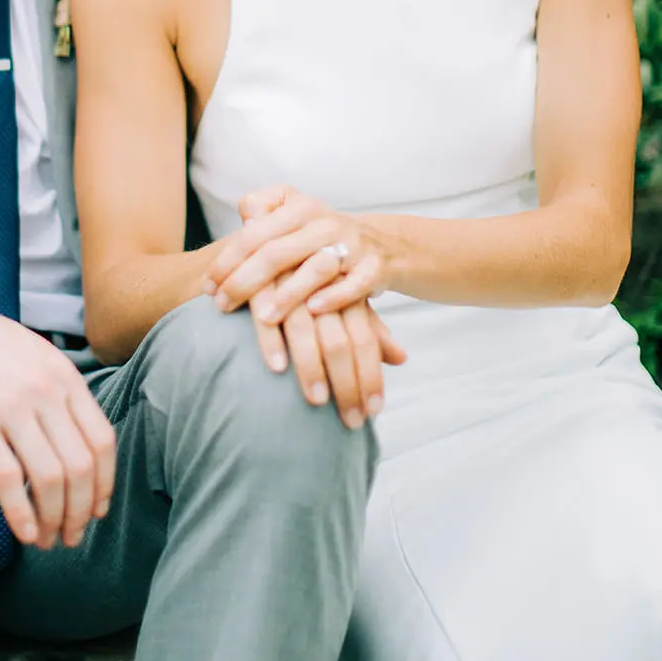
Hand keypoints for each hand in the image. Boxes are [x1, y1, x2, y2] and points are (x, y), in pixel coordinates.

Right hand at [0, 263, 115, 551]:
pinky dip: (19, 514)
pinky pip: (7, 479)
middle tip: (71, 536)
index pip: (102, 440)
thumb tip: (75, 446)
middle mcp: (44, 390)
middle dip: (80, 512)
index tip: (96, 510)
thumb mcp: (32, 356)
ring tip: (47, 540)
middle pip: (80, 466)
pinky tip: (22, 533)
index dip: (104, 484)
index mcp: (63, 374)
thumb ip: (56, 393)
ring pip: (49, 478)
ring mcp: (10, 405)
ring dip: (52, 519)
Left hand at [204, 185, 389, 319]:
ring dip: (288, 295)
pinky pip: (354, 284)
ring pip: (316, 269)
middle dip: (245, 282)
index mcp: (299, 208)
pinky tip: (312, 311)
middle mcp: (325, 223)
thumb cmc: (319, 233)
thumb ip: (261, 209)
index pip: (255, 233)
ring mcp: (352, 245)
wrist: (380, 244)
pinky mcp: (374, 267)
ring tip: (261, 316)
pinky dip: (334, 297)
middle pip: (278, 253)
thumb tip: (243, 218)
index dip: (228, 260)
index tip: (208, 286)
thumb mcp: (291, 211)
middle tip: (221, 306)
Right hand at [249, 275, 405, 426]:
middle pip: (340, 342)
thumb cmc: (307, 278)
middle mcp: (321, 288)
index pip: (365, 340)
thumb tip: (401, 358)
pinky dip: (272, 341)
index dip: (370, 377)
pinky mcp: (260, 281)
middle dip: (347, 384)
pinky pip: (266, 316)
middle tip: (351, 422)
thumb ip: (369, 326)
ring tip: (317, 402)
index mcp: (345, 291)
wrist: (268, 238)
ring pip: (305, 331)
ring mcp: (289, 283)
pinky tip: (277, 368)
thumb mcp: (341, 299)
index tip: (373, 413)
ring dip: (311, 368)